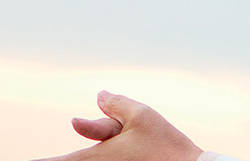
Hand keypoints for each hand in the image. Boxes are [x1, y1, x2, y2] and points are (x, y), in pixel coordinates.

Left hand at [30, 91, 204, 160]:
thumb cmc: (166, 145)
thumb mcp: (141, 115)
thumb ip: (115, 105)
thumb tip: (98, 95)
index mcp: (95, 156)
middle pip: (84, 155)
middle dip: (104, 134)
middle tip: (128, 132)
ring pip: (103, 154)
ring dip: (115, 143)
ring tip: (144, 143)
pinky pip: (113, 158)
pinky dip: (121, 151)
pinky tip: (143, 148)